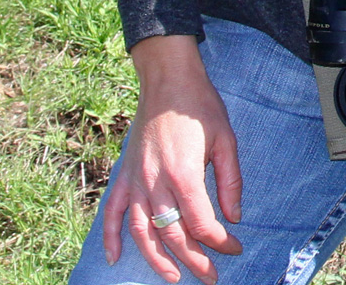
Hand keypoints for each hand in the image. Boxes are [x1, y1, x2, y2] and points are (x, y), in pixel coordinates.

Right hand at [102, 36, 244, 282]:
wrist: (168, 80)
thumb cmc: (200, 107)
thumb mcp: (227, 141)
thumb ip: (230, 182)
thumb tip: (234, 216)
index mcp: (184, 175)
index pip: (203, 224)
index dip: (221, 242)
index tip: (235, 247)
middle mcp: (156, 184)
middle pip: (173, 236)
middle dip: (195, 261)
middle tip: (211, 277)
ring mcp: (136, 182)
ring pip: (142, 233)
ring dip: (156, 260)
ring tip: (172, 278)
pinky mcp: (125, 176)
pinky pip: (113, 213)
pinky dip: (111, 237)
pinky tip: (115, 258)